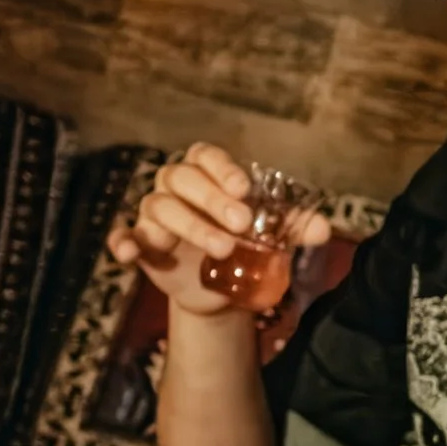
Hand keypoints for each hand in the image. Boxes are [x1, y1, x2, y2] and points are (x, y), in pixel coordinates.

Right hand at [108, 142, 328, 319]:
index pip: (205, 156)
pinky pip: (123, 237)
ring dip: (190, 226)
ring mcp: (154, 217)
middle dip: (211, 198)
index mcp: (207, 176)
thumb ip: (295, 228)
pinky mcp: (142, 246)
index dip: (222, 168)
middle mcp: (175, 189)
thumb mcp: (273, 237)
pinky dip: (122, 242)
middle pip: (180, 178)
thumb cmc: (246, 246)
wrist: (225, 289)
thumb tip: (324, 229)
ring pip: (159, 207)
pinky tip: (130, 254)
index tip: (244, 189)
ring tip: (224, 250)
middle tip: (242, 224)